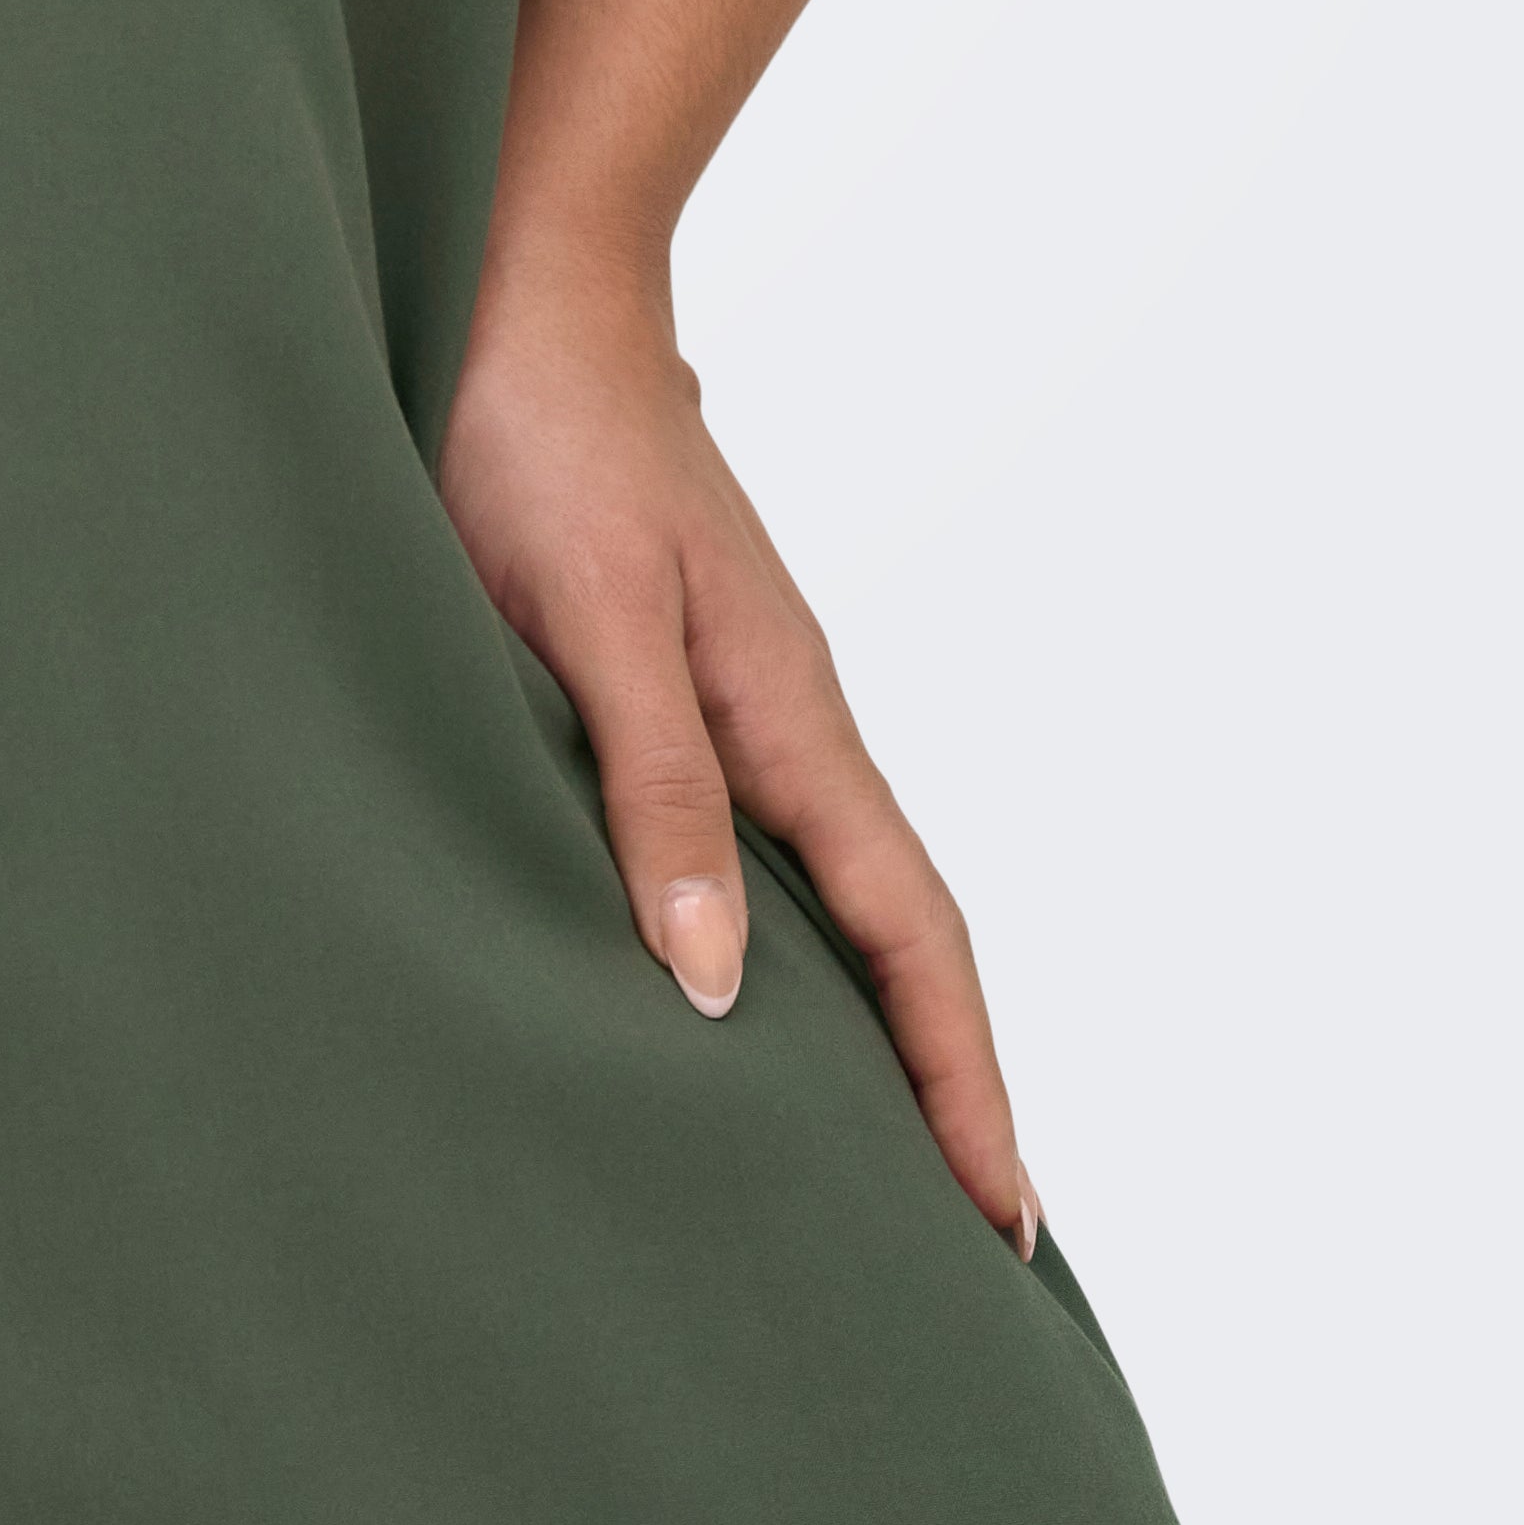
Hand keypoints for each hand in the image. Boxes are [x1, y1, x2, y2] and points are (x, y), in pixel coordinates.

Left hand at [436, 259, 1035, 1255]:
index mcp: (790, 718)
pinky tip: (744, 982)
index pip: (910, 937)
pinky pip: (761, 836)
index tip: (1007, 1220)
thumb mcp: (589, 623)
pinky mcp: (675, 670)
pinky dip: (788, 936)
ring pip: (836, 891)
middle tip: (980, 1239)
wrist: (516, 286)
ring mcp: (742, 694)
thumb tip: (724, 986)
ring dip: (874, 1020)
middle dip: (947, 1079)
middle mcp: (787, 719)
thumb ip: (655, 789)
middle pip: (901, 932)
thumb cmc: (540, 440)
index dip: (958, 1079)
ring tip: (877, 1155)